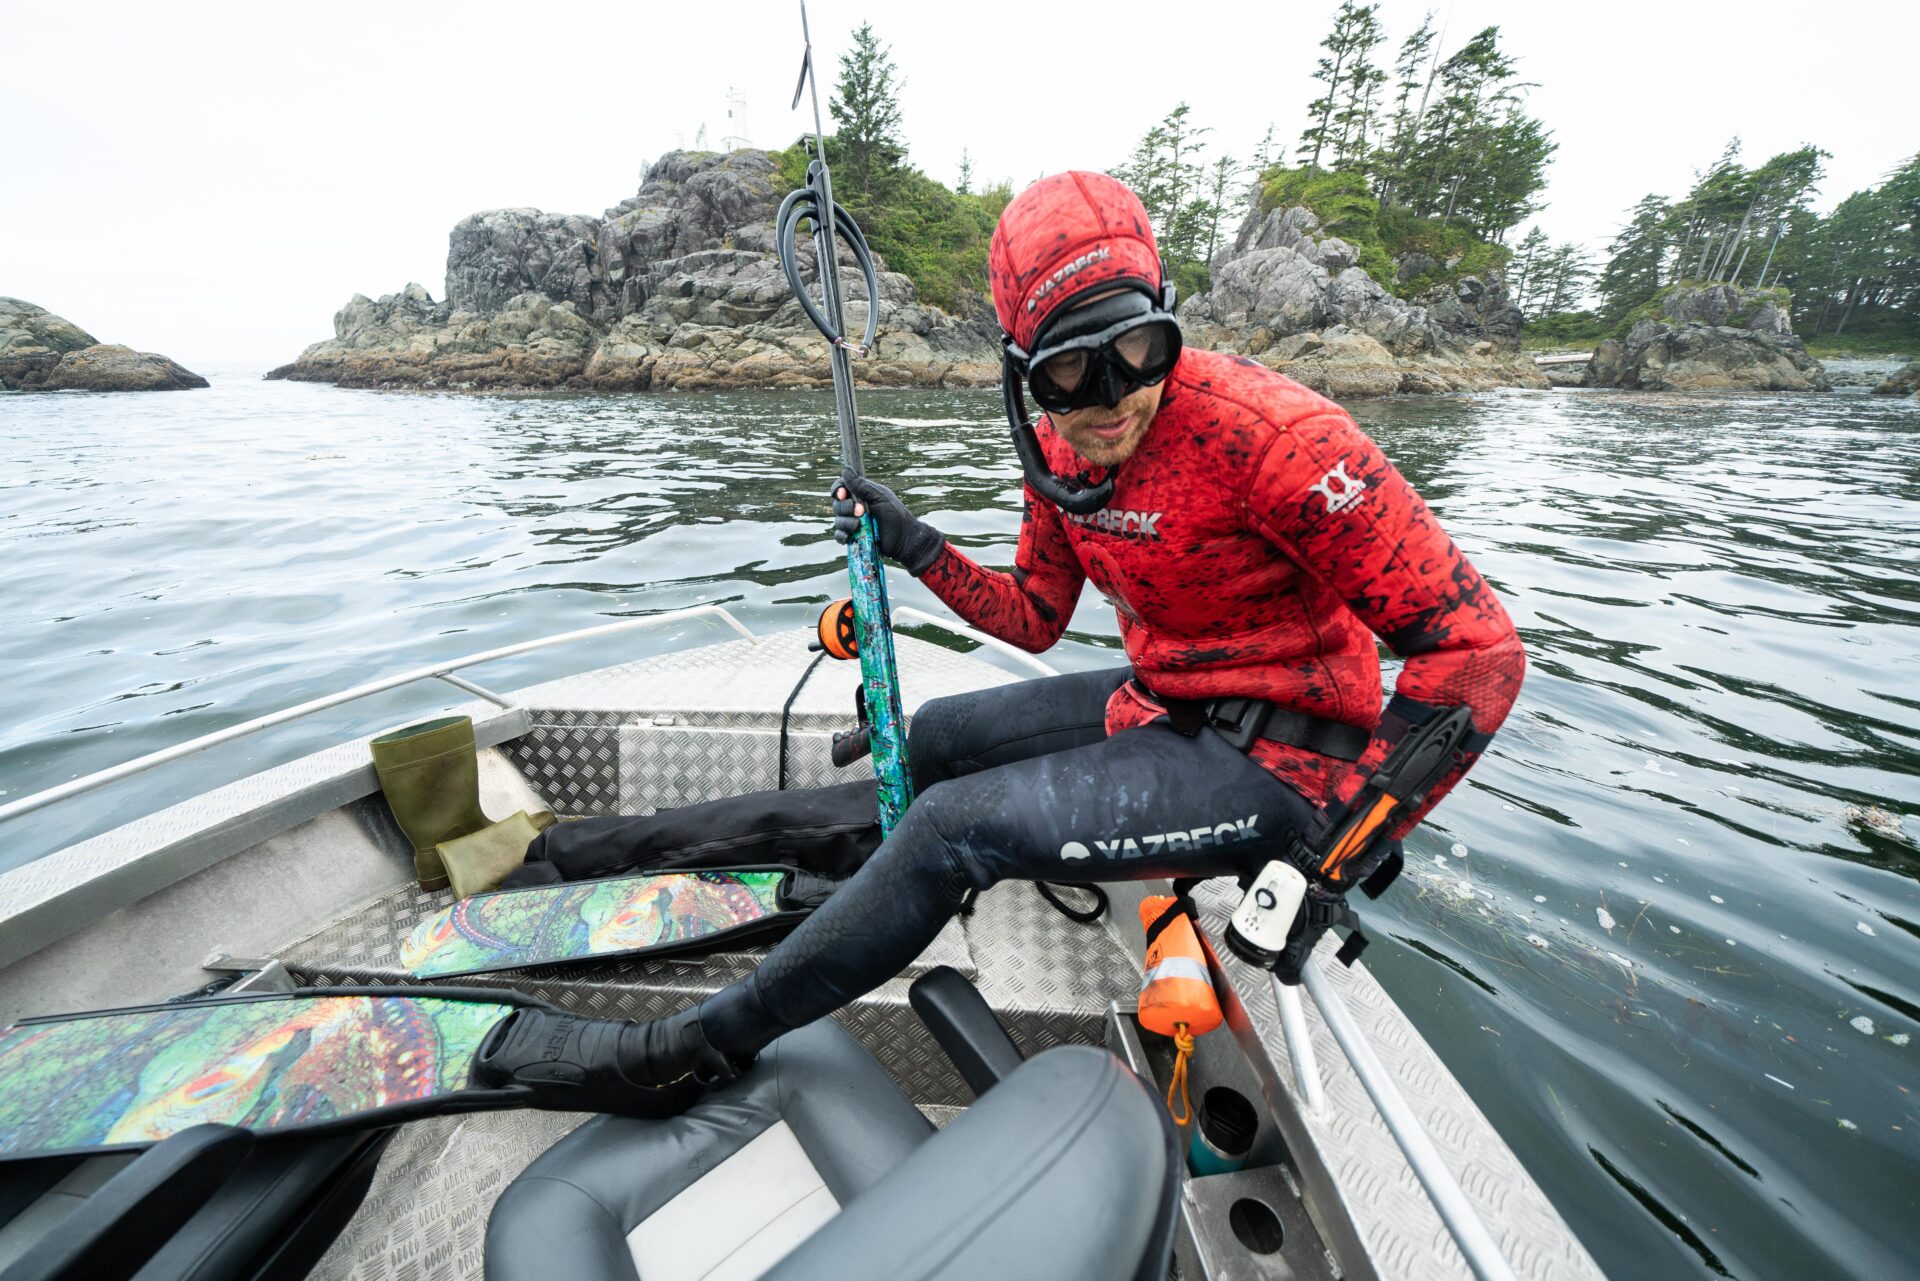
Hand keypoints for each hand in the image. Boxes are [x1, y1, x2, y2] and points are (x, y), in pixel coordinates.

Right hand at [830, 469, 945, 575]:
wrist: (904, 539)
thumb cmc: (895, 515)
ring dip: (846, 522)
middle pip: (837, 504)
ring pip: (838, 521)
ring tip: (859, 525)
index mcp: (861, 495)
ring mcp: (853, 523)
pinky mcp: (853, 538)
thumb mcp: (879, 497)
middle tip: (860, 511)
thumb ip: (861, 485)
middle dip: (845, 507)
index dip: (838, 490)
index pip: (841, 488)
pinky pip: (839, 536)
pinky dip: (842, 536)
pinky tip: (850, 536)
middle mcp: (855, 508)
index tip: (842, 493)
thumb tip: (845, 469)